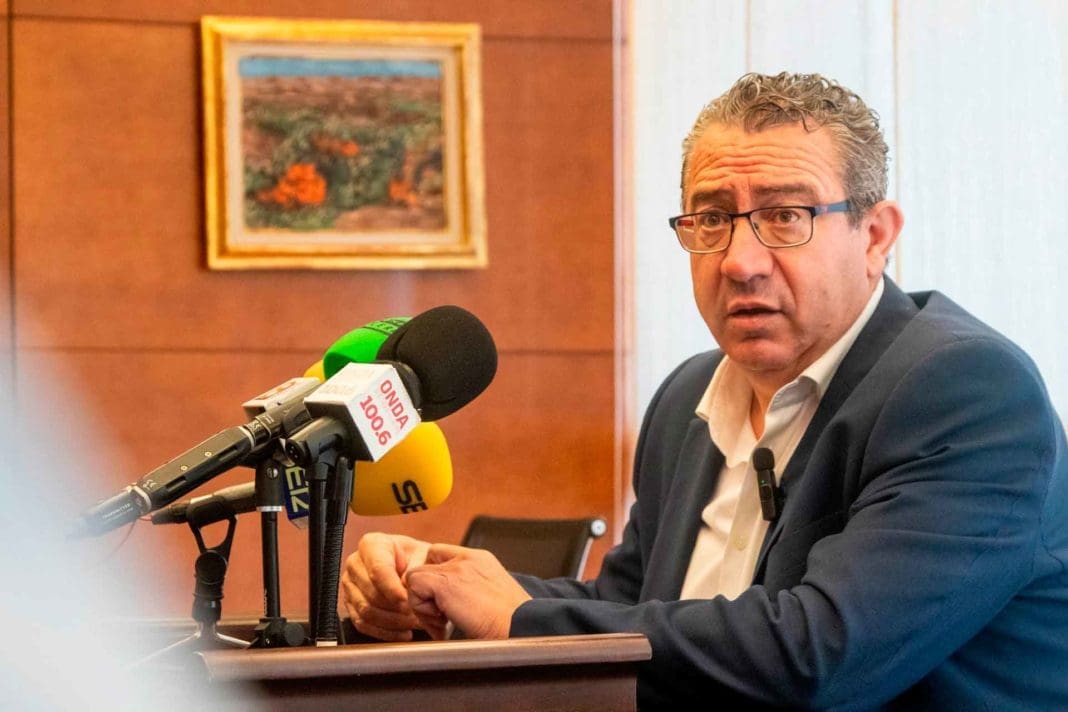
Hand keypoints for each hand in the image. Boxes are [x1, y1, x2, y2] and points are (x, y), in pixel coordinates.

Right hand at [341, 532, 429, 641]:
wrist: (415, 567)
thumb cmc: (418, 559)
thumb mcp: (423, 557)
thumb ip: (415, 570)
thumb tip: (405, 588)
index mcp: (372, 545)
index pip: (378, 570)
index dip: (392, 589)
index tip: (407, 600)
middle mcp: (356, 564)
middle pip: (371, 593)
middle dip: (396, 609)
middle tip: (417, 615)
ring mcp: (351, 585)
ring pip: (366, 611)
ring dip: (392, 622)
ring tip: (413, 623)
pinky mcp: (351, 605)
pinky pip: (363, 625)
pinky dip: (385, 632)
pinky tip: (404, 632)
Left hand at [405, 544, 532, 639]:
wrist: (521, 626)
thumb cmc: (512, 622)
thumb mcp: (494, 596)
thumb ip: (473, 590)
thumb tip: (453, 603)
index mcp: (480, 559)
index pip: (443, 555)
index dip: (437, 578)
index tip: (445, 604)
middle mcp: (467, 558)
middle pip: (426, 563)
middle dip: (427, 591)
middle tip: (441, 616)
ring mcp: (456, 568)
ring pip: (416, 576)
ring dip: (423, 603)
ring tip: (444, 622)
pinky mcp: (445, 582)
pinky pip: (414, 587)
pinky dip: (421, 608)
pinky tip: (442, 620)